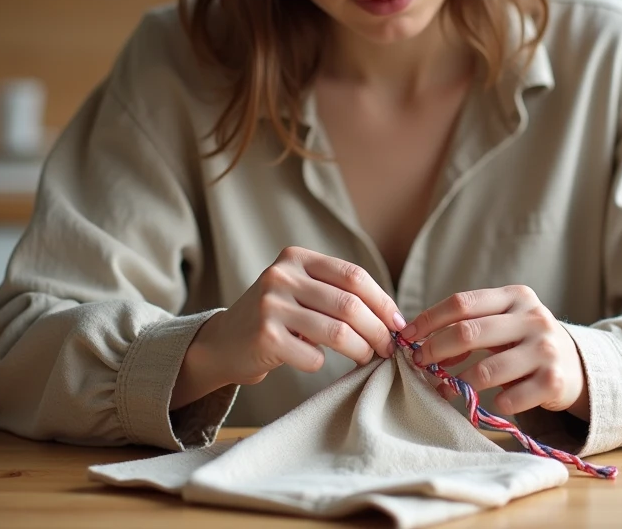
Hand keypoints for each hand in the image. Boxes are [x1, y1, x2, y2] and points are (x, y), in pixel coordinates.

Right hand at [173, 247, 403, 407]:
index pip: (353, 276)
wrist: (223, 344)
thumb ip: (337, 294)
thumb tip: (393, 318)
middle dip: (377, 330)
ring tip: (366, 358)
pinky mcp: (264, 337)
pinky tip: (315, 361)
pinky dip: (323, 363)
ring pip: (337, 332)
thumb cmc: (275, 319)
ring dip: (361, 350)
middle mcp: (281, 276)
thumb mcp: (301, 292)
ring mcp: (270, 305)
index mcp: (296, 258)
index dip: (382, 301)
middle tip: (388, 349)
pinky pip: (313, 356)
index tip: (398, 323)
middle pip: (350, 305)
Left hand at [399, 285, 586, 416]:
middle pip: (469, 332)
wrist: (576, 366)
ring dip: (458, 383)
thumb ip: (468, 325)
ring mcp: (546, 350)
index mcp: (516, 296)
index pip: (462, 303)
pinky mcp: (554, 382)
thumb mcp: (504, 323)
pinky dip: (494, 403)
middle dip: (435, 350)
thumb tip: (422, 344)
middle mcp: (533, 318)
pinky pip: (509, 399)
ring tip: (446, 389)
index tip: (407, 335)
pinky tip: (494, 401)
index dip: (429, 319)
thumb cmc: (525, 342)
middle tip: (419, 364)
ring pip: (485, 371)